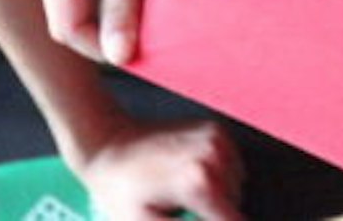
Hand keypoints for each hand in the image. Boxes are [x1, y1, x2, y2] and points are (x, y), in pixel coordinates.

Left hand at [79, 117, 245, 220]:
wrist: (107, 145)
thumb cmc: (121, 191)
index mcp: (198, 182)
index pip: (232, 220)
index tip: (189, 216)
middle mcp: (213, 155)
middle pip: (233, 203)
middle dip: (212, 212)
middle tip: (177, 209)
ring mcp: (216, 138)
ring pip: (235, 185)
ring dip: (216, 195)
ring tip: (180, 192)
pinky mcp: (215, 130)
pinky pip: (230, 165)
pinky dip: (216, 176)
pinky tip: (188, 176)